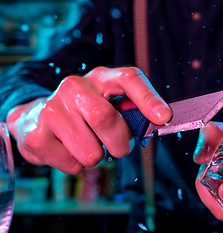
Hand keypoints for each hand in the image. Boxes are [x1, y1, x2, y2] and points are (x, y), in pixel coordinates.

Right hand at [6, 67, 171, 174]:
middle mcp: (75, 87)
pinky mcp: (37, 135)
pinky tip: (69, 149)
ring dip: (97, 157)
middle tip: (118, 146)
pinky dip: (77, 165)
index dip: (149, 98)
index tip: (164, 117)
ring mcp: (52, 109)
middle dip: (120, 144)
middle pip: (106, 120)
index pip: (128, 78)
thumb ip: (132, 111)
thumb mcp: (109, 103)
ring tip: (87, 144)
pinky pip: (73, 165)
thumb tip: (159, 119)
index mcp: (101, 78)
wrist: (36, 116)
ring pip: (91, 152)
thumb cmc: (84, 112)